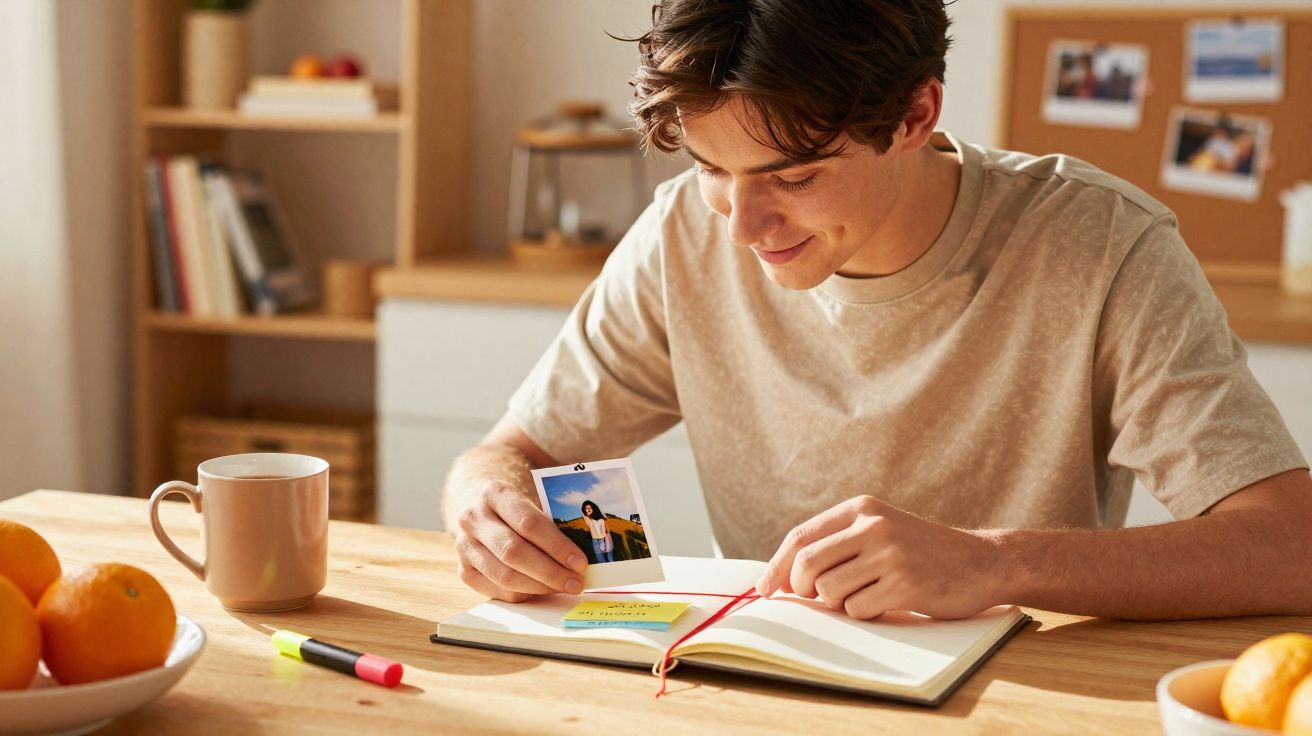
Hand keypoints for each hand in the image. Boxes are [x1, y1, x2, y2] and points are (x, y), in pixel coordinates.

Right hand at [453, 479, 587, 602]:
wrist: (483, 513)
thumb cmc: (518, 510)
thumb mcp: (532, 504)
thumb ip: (552, 525)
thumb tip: (580, 558)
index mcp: (493, 493)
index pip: (528, 522)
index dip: (556, 545)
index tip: (580, 562)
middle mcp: (472, 518)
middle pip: (514, 551)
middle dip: (550, 571)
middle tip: (576, 582)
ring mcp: (464, 546)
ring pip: (505, 575)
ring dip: (539, 586)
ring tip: (563, 587)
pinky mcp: (464, 571)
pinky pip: (498, 590)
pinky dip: (525, 593)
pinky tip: (542, 589)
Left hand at [755, 496, 1005, 619]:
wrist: (982, 562)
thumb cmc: (922, 552)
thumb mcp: (881, 530)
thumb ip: (839, 543)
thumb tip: (784, 576)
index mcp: (861, 508)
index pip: (800, 537)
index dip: (776, 567)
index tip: (762, 590)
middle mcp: (872, 525)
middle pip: (806, 566)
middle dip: (803, 589)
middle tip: (819, 598)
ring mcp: (889, 553)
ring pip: (829, 591)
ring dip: (841, 603)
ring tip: (868, 594)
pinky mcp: (905, 583)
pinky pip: (858, 610)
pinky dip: (866, 614)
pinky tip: (889, 602)